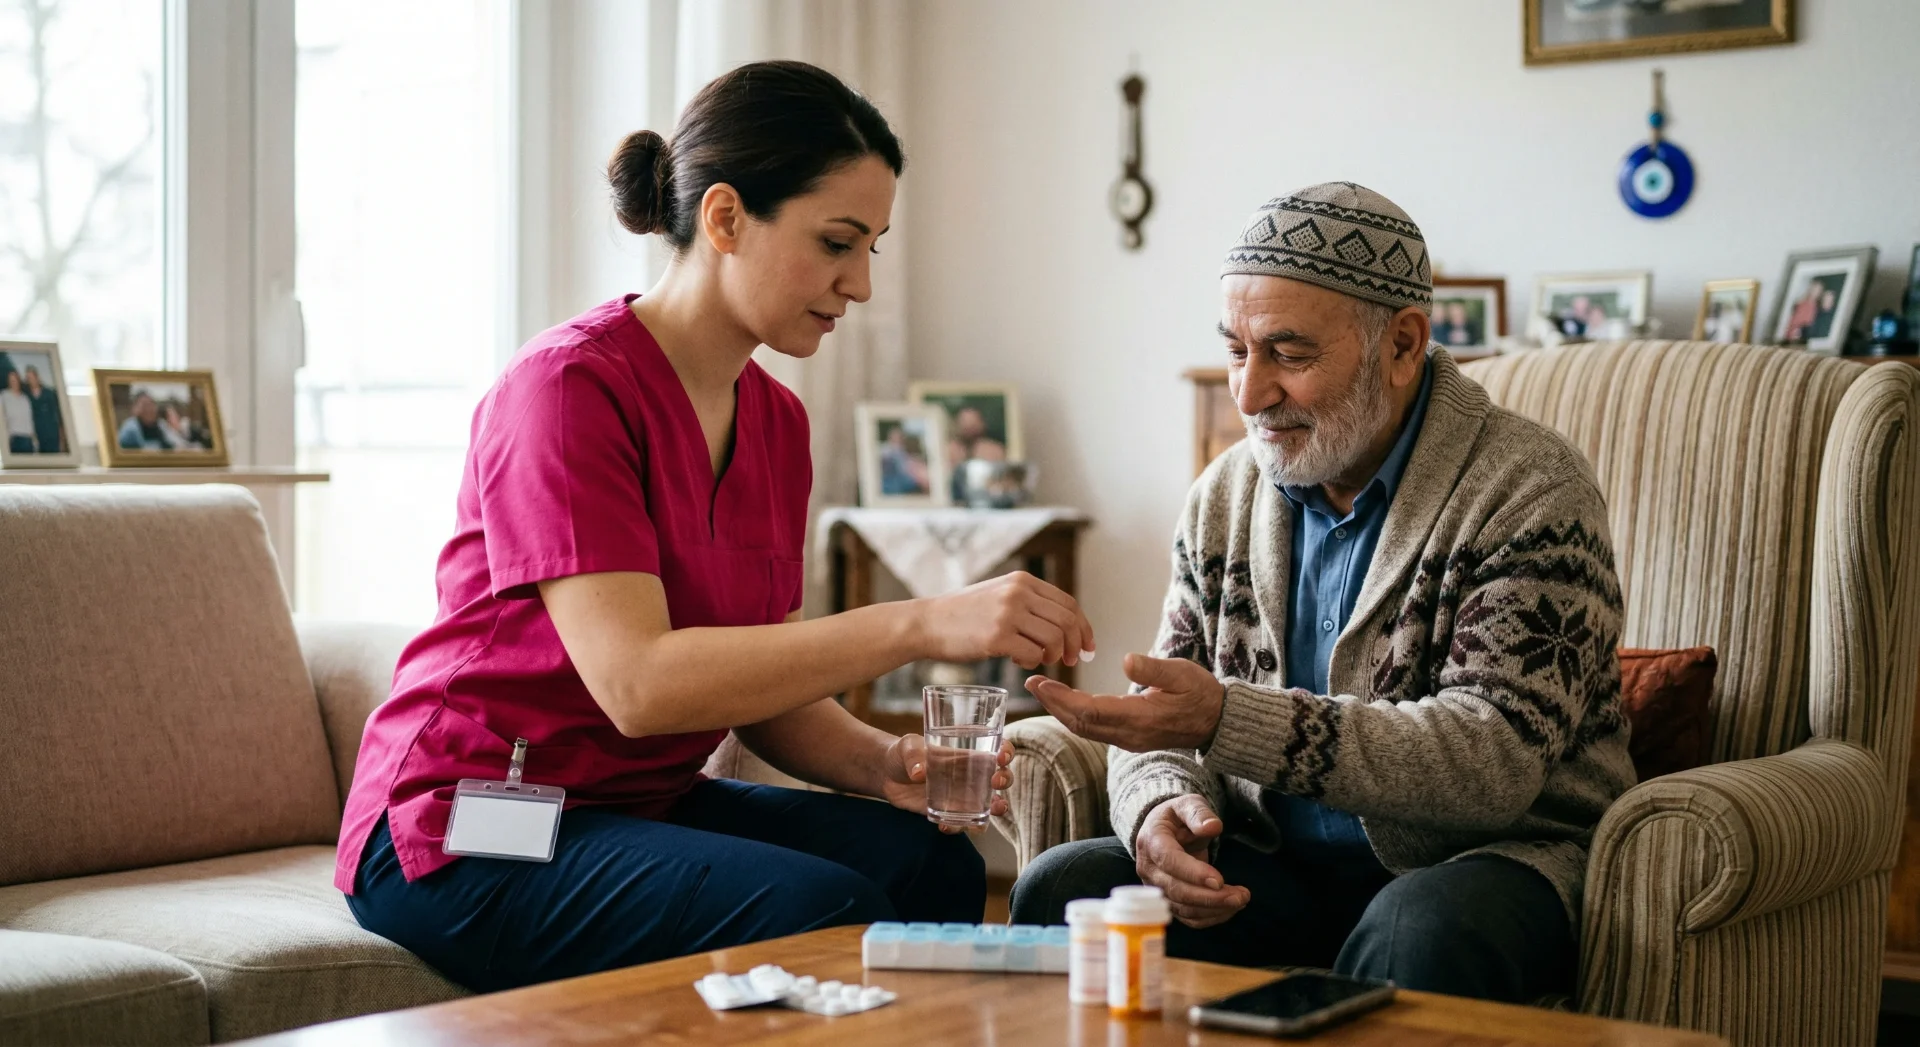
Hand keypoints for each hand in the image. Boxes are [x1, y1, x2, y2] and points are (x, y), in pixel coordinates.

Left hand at [876, 733, 1013, 833]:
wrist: (888, 776)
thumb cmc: (903, 753)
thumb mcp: (907, 747)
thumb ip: (914, 756)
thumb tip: (919, 772)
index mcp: (969, 753)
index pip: (998, 750)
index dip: (1006, 752)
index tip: (1002, 756)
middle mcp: (972, 775)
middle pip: (1001, 778)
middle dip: (1005, 780)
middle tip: (995, 783)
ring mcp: (964, 796)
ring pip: (990, 805)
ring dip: (993, 810)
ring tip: (987, 812)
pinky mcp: (951, 813)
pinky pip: (964, 823)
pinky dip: (959, 826)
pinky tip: (944, 825)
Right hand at [914, 571, 1094, 669]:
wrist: (927, 623)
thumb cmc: (963, 614)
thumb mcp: (999, 595)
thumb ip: (1029, 603)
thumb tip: (1065, 626)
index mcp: (1022, 581)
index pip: (1068, 604)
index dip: (1083, 628)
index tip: (1087, 647)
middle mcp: (1018, 593)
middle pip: (1067, 621)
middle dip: (1076, 645)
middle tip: (1071, 661)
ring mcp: (1007, 614)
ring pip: (1054, 639)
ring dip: (1054, 656)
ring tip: (1040, 659)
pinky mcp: (996, 637)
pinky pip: (1032, 655)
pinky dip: (1032, 662)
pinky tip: (1018, 660)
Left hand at [1026, 653, 1223, 751]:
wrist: (1217, 722)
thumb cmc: (1200, 693)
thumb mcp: (1183, 673)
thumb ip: (1154, 668)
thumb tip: (1127, 660)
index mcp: (1139, 718)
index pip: (1090, 712)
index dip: (1062, 699)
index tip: (1041, 683)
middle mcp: (1129, 734)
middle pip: (1080, 723)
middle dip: (1053, 704)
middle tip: (1032, 684)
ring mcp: (1128, 739)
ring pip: (1084, 728)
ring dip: (1061, 710)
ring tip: (1043, 689)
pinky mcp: (1128, 737)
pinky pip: (1094, 729)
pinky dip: (1074, 714)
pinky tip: (1066, 700)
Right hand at [1136, 794, 1247, 928]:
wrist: (1162, 832)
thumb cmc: (1177, 817)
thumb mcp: (1187, 804)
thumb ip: (1198, 813)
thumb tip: (1212, 826)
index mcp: (1151, 841)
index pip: (1169, 861)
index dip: (1193, 873)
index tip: (1219, 880)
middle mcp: (1149, 869)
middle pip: (1177, 890)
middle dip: (1210, 897)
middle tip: (1241, 896)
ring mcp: (1156, 888)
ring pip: (1183, 908)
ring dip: (1214, 909)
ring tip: (1241, 899)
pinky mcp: (1168, 901)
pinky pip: (1188, 917)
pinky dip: (1211, 917)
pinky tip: (1230, 907)